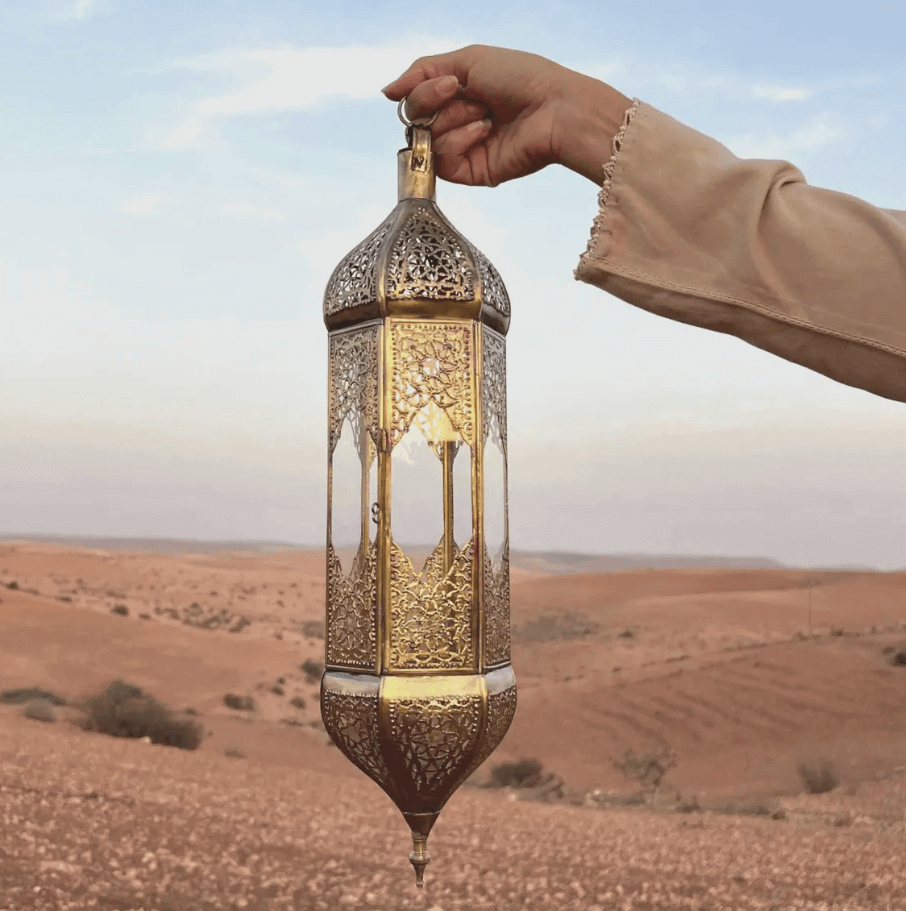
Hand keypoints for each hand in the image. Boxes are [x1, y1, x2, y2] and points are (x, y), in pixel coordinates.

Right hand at [381, 44, 568, 187]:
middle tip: (462, 94)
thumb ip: (423, 72)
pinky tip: (483, 132)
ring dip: (454, 121)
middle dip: (434, 103)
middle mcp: (458, 122)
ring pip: (427, 140)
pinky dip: (459, 142)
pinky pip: (443, 163)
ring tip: (484, 115)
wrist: (553, 108)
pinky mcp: (473, 172)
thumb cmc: (521, 78)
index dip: (423, 91)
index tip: (451, 82)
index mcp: (457, 95)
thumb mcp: (467, 60)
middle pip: (415, 120)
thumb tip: (387, 92)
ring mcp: (465, 149)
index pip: (415, 99)